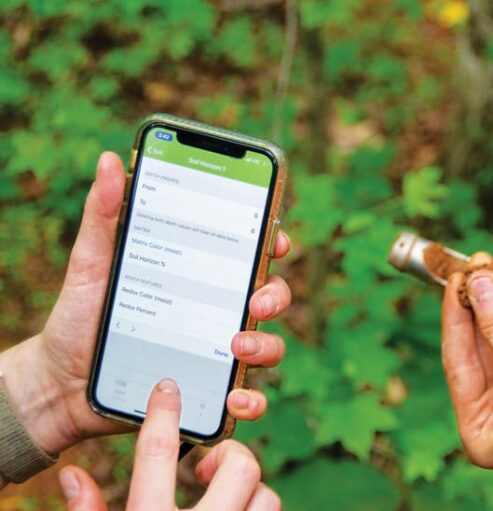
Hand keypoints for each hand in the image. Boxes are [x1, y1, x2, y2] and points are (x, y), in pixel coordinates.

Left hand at [0, 152, 291, 457]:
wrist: (60, 381)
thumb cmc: (81, 316)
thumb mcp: (91, 263)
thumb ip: (104, 214)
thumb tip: (109, 160)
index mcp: (200, 275)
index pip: (248, 253)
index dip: (272, 241)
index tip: (274, 240)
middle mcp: (217, 311)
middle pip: (271, 296)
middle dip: (276, 295)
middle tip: (256, 301)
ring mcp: (216, 352)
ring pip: (268, 345)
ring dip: (266, 345)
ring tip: (237, 347)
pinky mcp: (209, 390)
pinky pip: (245, 398)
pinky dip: (251, 401)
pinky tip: (234, 399)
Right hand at [57, 380, 279, 509]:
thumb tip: (71, 475)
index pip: (157, 452)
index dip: (163, 413)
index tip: (167, 389)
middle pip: (238, 464)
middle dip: (228, 454)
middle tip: (208, 464)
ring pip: (266, 493)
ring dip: (248, 486)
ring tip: (224, 490)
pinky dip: (256, 504)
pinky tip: (235, 506)